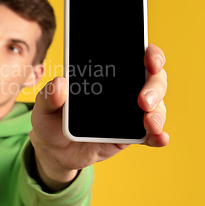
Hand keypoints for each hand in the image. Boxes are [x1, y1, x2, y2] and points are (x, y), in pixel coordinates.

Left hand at [29, 43, 167, 190]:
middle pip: (153, 78)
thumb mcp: (44, 108)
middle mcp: (123, 89)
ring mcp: (131, 112)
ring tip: (149, 123)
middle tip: (143, 100)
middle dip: (155, 85)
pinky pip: (152, 134)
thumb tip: (59, 83)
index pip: (135, 54)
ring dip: (158, 113)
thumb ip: (48, 96)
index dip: (149, 54)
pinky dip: (159, 136)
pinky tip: (160, 138)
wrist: (55, 151)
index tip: (149, 59)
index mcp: (105, 74)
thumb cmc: (51, 121)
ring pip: (156, 105)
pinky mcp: (132, 134)